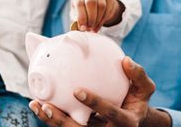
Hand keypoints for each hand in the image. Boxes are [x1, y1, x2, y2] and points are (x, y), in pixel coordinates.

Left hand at [29, 57, 169, 126]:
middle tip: (47, 105)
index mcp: (126, 121)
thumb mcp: (144, 89)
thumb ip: (138, 75)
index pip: (109, 113)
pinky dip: (50, 118)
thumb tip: (126, 60)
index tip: (77, 91)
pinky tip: (38, 105)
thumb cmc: (137, 100)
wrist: (134, 120)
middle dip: (62, 120)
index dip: (94, 103)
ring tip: (36, 104)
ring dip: (51, 120)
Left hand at [70, 0, 123, 31]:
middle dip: (91, 18)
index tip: (83, 27)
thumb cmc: (82, 8)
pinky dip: (104, 19)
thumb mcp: (76, 13)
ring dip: (98, 20)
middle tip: (89, 27)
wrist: (95, 3)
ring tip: (93, 27)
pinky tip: (99, 24)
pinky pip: (108, 8)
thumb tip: (81, 28)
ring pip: (102, 6)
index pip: (79, 3)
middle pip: (91, 2)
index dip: (82, 17)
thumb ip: (77, 20)